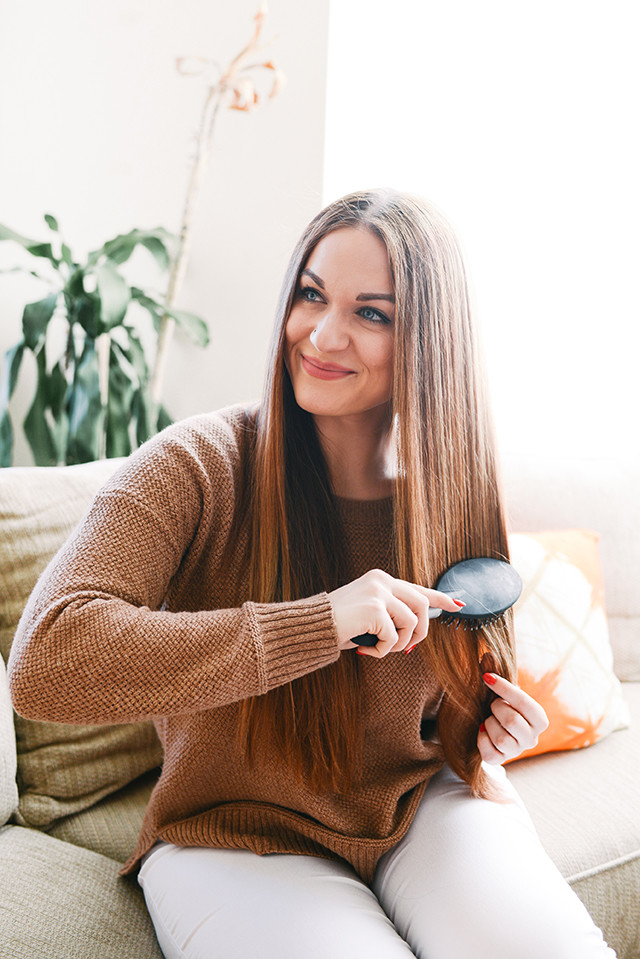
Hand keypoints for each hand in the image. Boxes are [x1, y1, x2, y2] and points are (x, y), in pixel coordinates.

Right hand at [328, 568, 462, 657]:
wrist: (312, 626)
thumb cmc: (338, 625)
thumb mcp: (369, 615)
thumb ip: (391, 614)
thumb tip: (416, 628)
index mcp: (381, 579)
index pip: (417, 587)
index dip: (439, 598)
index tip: (458, 604)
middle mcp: (382, 581)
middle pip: (421, 606)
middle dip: (419, 633)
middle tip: (405, 649)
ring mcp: (378, 593)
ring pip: (411, 623)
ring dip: (398, 644)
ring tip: (378, 649)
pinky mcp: (375, 609)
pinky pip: (393, 638)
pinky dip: (382, 651)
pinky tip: (365, 650)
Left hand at [478, 671, 548, 763]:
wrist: (494, 730)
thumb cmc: (502, 706)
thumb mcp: (502, 692)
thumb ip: (497, 675)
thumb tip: (487, 654)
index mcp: (539, 719)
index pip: (524, 702)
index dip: (504, 688)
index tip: (486, 677)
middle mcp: (533, 738)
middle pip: (512, 721)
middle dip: (496, 708)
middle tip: (493, 705)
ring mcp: (518, 751)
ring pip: (501, 738)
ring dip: (489, 724)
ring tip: (489, 719)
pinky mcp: (502, 761)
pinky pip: (489, 753)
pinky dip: (481, 739)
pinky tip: (482, 731)